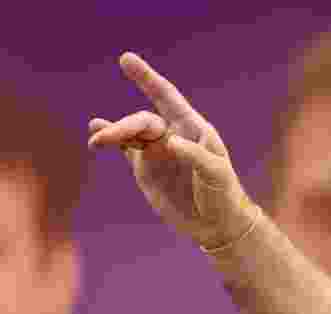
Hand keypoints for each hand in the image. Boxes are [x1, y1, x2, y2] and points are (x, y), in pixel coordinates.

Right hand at [87, 52, 255, 249]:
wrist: (216, 226)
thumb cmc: (223, 195)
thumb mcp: (217, 174)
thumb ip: (195, 155)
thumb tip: (169, 142)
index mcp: (193, 129)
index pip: (167, 98)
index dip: (148, 79)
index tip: (126, 60)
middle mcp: (172, 135)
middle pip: (143, 121)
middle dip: (124, 126)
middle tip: (108, 139)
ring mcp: (157, 151)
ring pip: (130, 134)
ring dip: (113, 134)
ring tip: (97, 141)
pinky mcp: (146, 169)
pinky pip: (125, 149)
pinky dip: (111, 140)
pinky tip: (96, 133)